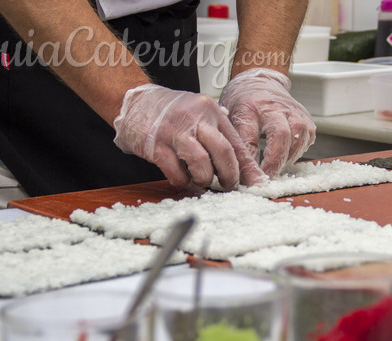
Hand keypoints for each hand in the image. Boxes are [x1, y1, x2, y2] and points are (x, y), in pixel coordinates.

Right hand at [113, 84, 265, 189]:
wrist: (134, 102)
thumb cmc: (170, 113)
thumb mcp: (198, 114)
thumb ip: (218, 134)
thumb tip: (242, 164)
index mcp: (210, 111)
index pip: (235, 142)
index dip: (247, 167)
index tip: (256, 183)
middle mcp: (195, 119)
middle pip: (223, 152)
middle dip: (230, 176)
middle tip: (228, 186)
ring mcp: (175, 132)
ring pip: (201, 164)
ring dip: (204, 180)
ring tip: (201, 181)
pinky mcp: (156, 146)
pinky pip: (177, 173)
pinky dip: (183, 182)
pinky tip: (182, 178)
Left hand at [219, 68, 315, 177]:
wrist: (260, 83)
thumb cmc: (243, 104)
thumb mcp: (229, 120)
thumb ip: (235, 144)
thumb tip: (239, 174)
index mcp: (249, 107)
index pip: (249, 136)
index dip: (250, 160)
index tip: (249, 178)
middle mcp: (273, 107)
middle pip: (280, 136)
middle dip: (274, 161)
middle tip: (266, 178)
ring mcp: (293, 111)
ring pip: (298, 138)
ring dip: (288, 158)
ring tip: (275, 167)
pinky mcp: (306, 117)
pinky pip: (307, 139)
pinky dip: (298, 152)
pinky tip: (286, 155)